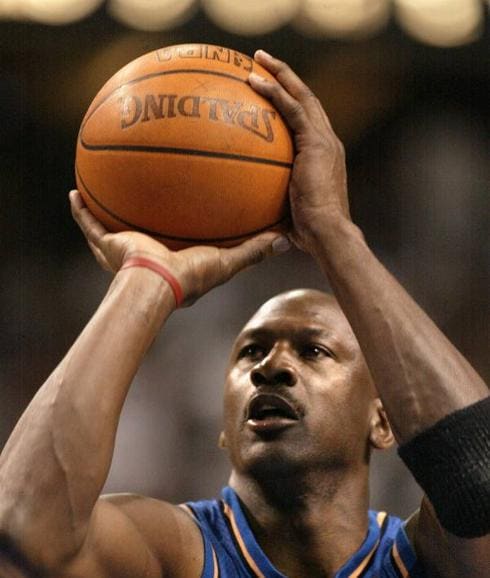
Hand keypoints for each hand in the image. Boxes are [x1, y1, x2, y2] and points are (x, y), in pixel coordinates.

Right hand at [69, 190, 289, 306]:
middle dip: (138, 211)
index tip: (182, 205)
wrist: (155, 284)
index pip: (174, 234)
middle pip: (140, 225)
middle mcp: (144, 252)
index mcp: (171, 256)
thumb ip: (254, 250)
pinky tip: (73, 191)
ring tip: (104, 181)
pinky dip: (80, 210)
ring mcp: (122, 248)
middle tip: (144, 188)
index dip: (178, 221)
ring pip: (110, 224)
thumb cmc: (190, 277)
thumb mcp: (227, 261)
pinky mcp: (105, 243)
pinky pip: (87, 222)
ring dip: (106, 206)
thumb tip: (285, 239)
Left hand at [249, 50, 349, 254]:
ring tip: (258, 59)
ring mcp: (324, 140)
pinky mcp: (316, 142)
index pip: (308, 121)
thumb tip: (249, 212)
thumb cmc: (308, 232)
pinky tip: (255, 81)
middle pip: (307, 100)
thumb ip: (274, 202)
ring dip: (280, 74)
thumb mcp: (288, 211)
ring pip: (302, 96)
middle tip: (263, 62)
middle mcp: (328, 141)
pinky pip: (293, 109)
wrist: (327, 232)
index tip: (271, 92)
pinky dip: (275, 92)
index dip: (291, 102)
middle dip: (286, 78)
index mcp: (323, 155)